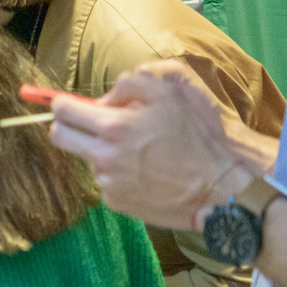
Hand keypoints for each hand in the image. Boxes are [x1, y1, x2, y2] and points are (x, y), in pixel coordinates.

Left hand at [47, 60, 242, 230]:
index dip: (62, 102)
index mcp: (114, 127)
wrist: (226, 185)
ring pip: (87, 158)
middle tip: (94, 123)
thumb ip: (130, 82)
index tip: (70, 103)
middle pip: (59, 137)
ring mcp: (109, 183)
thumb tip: (105, 98)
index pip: (61, 111)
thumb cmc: (204, 132)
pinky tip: (148, 171)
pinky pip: (106, 181)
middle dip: (69, 125)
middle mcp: (103, 158)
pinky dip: (118, 172)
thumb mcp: (174, 87)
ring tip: (142, 150)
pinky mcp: (118, 203)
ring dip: (103, 150)